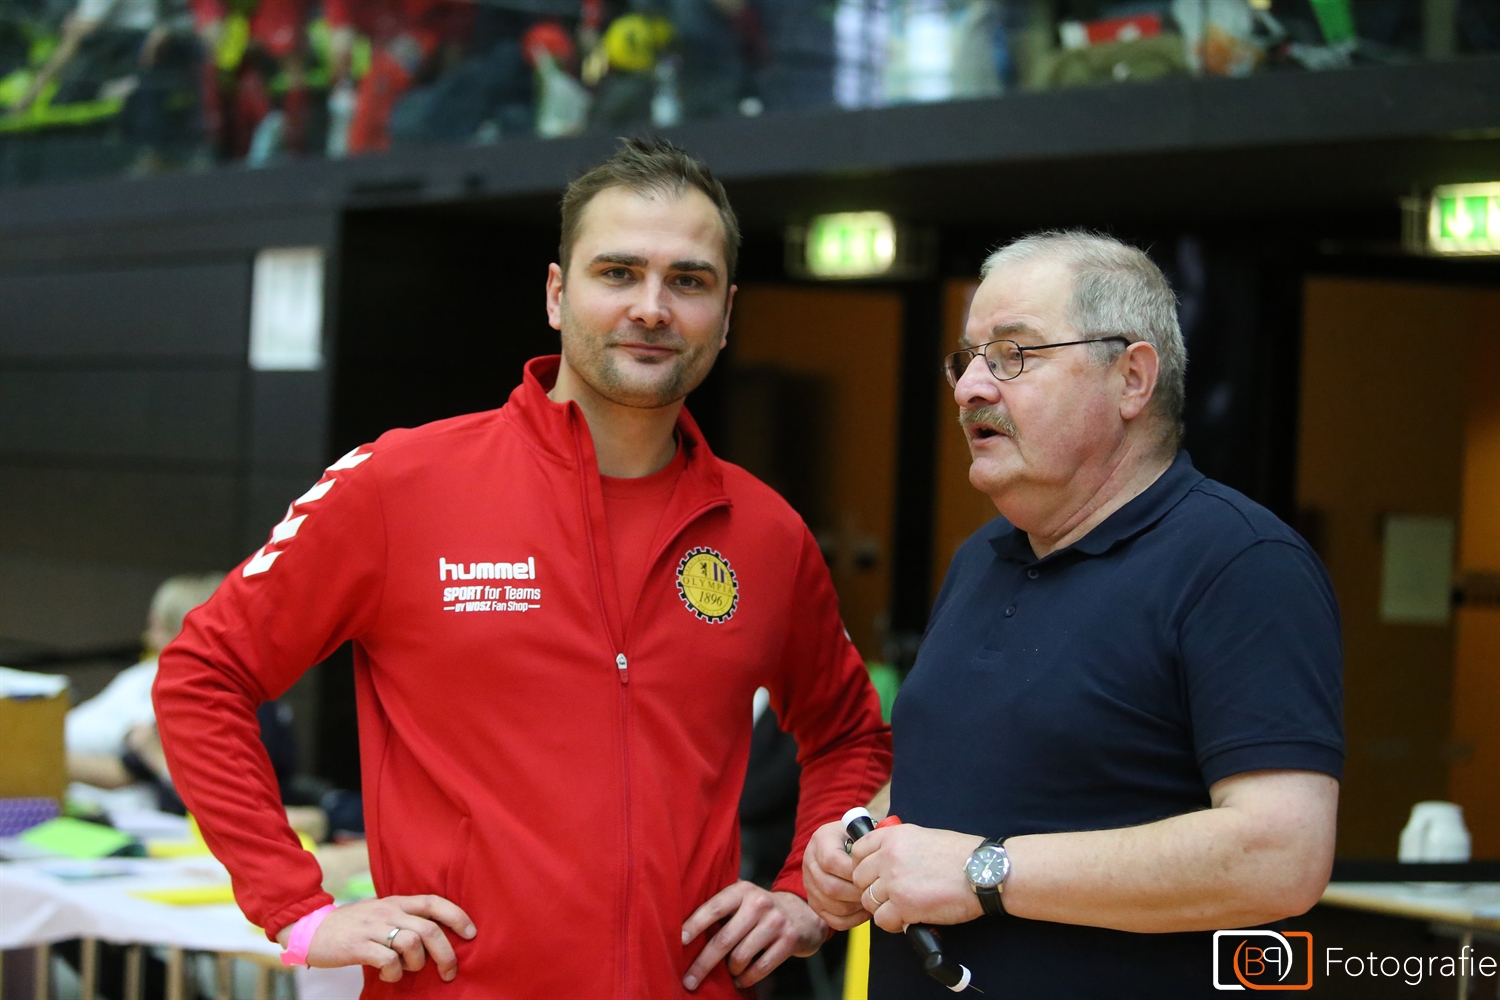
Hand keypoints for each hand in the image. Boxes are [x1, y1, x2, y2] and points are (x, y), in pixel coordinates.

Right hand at [277, 895, 475, 982]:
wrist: (312, 928)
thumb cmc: (352, 925)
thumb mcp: (381, 913)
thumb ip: (405, 919)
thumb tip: (437, 936)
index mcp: (397, 902)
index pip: (434, 902)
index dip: (457, 916)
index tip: (471, 934)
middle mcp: (388, 911)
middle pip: (429, 929)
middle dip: (446, 953)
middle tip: (449, 971)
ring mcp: (373, 928)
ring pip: (412, 944)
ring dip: (416, 964)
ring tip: (407, 970)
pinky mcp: (359, 946)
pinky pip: (388, 961)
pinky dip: (394, 973)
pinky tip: (389, 975)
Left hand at [680, 882, 828, 990]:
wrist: (803, 913)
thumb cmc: (761, 909)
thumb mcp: (743, 899)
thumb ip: (720, 907)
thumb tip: (684, 931)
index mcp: (742, 890)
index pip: (713, 908)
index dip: (695, 924)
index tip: (679, 941)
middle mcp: (759, 904)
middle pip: (724, 939)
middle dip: (703, 963)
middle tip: (689, 980)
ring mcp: (776, 922)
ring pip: (741, 957)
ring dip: (730, 970)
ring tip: (727, 972)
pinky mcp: (789, 941)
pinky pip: (760, 967)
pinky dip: (747, 978)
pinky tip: (740, 980)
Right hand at [802, 820, 867, 930]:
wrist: (842, 843)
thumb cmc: (856, 838)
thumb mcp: (860, 831)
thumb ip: (867, 842)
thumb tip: (880, 863)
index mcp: (821, 840)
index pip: (831, 861)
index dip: (853, 872)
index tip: (871, 873)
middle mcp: (810, 862)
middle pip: (830, 887)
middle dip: (857, 893)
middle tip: (875, 892)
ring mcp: (810, 885)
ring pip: (833, 906)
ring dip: (856, 907)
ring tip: (872, 900)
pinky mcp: (815, 903)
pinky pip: (834, 920)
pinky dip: (853, 919)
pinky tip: (864, 910)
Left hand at [851, 825, 984, 932]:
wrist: (982, 872)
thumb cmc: (959, 855)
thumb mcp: (923, 836)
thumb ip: (898, 845)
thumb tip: (880, 859)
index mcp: (893, 836)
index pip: (857, 852)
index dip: (864, 866)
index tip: (876, 875)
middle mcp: (888, 856)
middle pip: (859, 878)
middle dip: (871, 889)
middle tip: (891, 895)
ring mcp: (894, 881)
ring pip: (868, 901)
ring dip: (882, 907)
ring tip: (902, 907)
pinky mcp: (904, 906)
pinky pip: (882, 920)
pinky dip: (893, 923)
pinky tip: (908, 919)